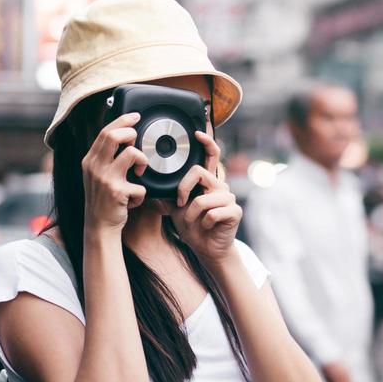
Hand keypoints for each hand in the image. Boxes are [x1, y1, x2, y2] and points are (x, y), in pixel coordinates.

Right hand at [83, 112, 147, 232]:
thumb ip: (106, 158)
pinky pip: (140, 185)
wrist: (99, 226)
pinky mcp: (116, 192)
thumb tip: (124, 138)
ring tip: (141, 173)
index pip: (105, 132)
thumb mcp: (97, 175)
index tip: (136, 116)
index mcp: (90, 160)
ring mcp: (105, 178)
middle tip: (138, 142)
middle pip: (114, 136)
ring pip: (133, 154)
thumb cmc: (103, 200)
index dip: (122, 121)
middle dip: (132, 133)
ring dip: (143, 161)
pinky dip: (141, 193)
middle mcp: (94, 167)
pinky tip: (133, 200)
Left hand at [170, 132, 241, 262]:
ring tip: (192, 222)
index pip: (210, 155)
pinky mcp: (234, 211)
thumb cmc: (193, 226)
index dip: (206, 142)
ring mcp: (229, 198)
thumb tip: (148, 185)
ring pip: (203, 198)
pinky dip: (204, 223)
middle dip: (183, 189)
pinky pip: (213, 213)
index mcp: (208, 181)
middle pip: (199, 172)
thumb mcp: (175, 208)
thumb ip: (167, 194)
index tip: (196, 133)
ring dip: (191, 214)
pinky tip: (207, 227)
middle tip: (179, 203)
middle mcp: (220, 185)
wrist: (207, 248)